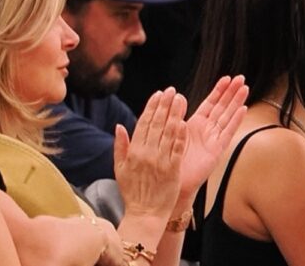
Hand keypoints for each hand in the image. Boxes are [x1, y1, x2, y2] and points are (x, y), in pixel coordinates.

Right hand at [115, 88, 186, 222]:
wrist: (145, 213)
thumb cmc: (133, 191)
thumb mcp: (120, 169)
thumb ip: (120, 146)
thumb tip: (120, 126)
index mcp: (133, 152)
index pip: (143, 124)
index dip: (152, 107)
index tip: (158, 93)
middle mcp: (146, 154)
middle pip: (157, 124)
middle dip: (164, 105)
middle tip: (171, 90)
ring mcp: (160, 161)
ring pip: (168, 133)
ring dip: (175, 114)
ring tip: (180, 98)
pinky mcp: (173, 169)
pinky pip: (177, 149)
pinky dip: (180, 135)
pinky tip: (184, 121)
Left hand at [178, 75, 249, 200]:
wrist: (172, 182)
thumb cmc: (170, 161)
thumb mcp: (169, 133)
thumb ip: (173, 115)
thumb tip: (175, 96)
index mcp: (195, 124)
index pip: (210, 103)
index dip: (218, 91)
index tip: (226, 78)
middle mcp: (207, 130)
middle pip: (222, 107)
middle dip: (231, 92)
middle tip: (241, 78)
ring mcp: (214, 139)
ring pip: (227, 116)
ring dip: (236, 102)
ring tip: (245, 88)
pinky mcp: (217, 149)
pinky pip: (228, 132)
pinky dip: (235, 121)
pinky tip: (243, 109)